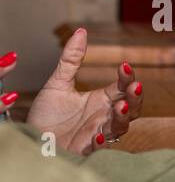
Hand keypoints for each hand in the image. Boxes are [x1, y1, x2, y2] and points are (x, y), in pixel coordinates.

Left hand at [21, 29, 142, 153]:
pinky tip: (97, 136)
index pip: (122, 87)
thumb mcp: (58, 83)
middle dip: (135, 99)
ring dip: (122, 119)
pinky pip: (97, 148)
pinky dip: (99, 143)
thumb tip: (81, 31)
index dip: (127, 77)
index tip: (124, 65)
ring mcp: (97, 133)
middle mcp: (104, 117)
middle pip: (131, 109)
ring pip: (120, 128)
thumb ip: (71, 59)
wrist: (32, 138)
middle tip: (134, 87)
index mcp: (102, 100)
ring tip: (119, 108)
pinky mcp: (84, 149)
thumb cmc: (48, 115)